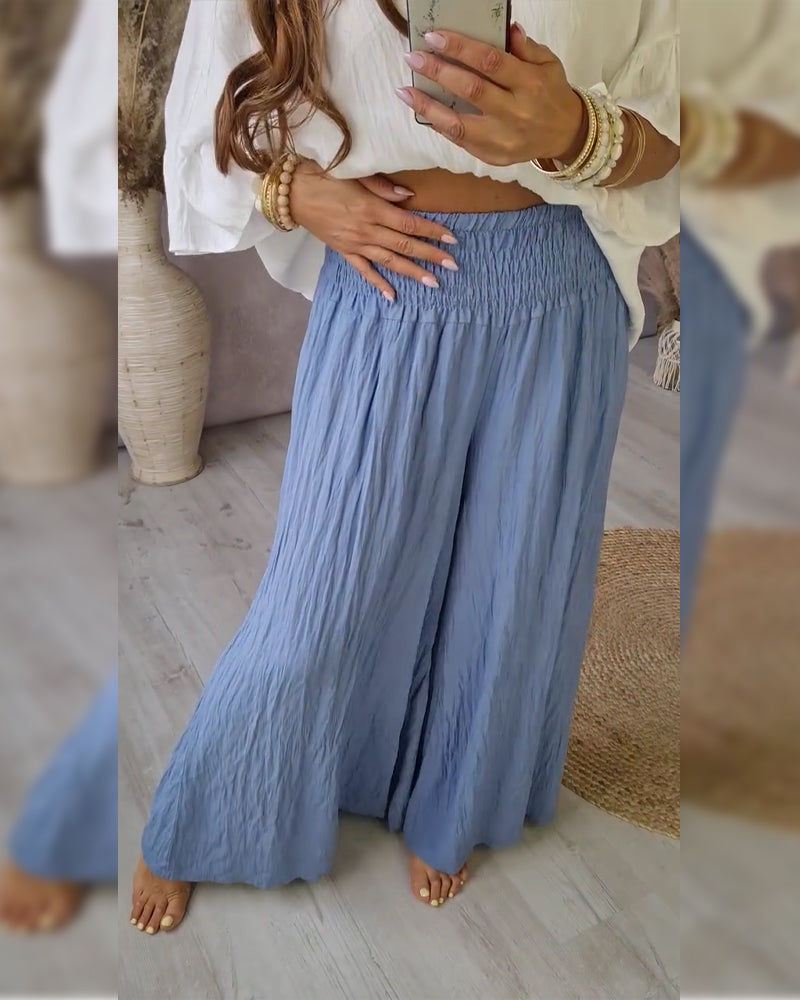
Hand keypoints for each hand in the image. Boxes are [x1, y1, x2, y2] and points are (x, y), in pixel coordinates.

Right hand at [288, 161, 457, 300]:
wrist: (291, 192)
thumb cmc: (323, 175)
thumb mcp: (354, 172)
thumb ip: (382, 186)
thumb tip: (408, 197)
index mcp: (372, 208)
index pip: (409, 224)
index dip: (432, 231)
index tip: (451, 239)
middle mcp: (367, 230)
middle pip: (405, 245)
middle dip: (431, 255)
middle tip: (453, 266)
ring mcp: (355, 244)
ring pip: (389, 261)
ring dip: (412, 272)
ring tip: (433, 283)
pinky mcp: (343, 251)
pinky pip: (364, 271)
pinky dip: (378, 283)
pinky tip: (392, 295)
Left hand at [396, 22, 585, 166]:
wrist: (565, 134)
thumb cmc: (552, 94)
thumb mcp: (548, 64)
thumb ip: (525, 46)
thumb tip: (505, 29)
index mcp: (529, 83)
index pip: (490, 62)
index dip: (460, 49)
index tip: (434, 38)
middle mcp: (516, 112)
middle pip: (471, 90)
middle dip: (438, 72)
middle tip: (413, 59)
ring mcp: (503, 139)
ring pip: (459, 123)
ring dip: (428, 106)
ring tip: (405, 91)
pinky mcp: (494, 156)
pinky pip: (460, 141)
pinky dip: (439, 126)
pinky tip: (423, 112)